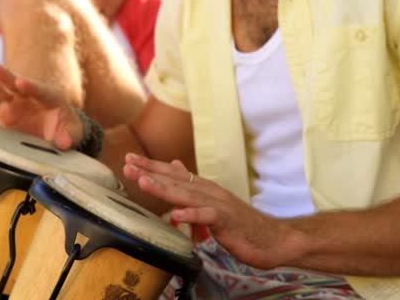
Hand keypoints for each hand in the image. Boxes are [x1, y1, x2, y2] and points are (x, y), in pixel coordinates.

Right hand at [0, 61, 83, 149]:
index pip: (40, 90)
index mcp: (50, 97)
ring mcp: (15, 100)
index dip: (31, 87)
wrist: (58, 130)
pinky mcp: (3, 108)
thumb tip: (63, 144)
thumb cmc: (67, 129)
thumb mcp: (73, 134)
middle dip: (5, 76)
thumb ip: (69, 137)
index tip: (21, 83)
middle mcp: (29, 94)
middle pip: (15, 83)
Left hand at [123, 153, 302, 268]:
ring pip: (187, 194)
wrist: (271, 239)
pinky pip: (207, 217)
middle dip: (150, 172)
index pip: (173, 173)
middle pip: (175, 179)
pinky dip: (191, 215)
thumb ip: (192, 185)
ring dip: (164, 188)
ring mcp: (218, 205)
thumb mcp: (211, 202)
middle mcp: (208, 191)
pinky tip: (175, 215)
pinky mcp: (227, 221)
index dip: (151, 166)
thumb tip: (175, 166)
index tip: (129, 159)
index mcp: (203, 187)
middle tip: (128, 165)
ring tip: (143, 183)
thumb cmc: (239, 223)